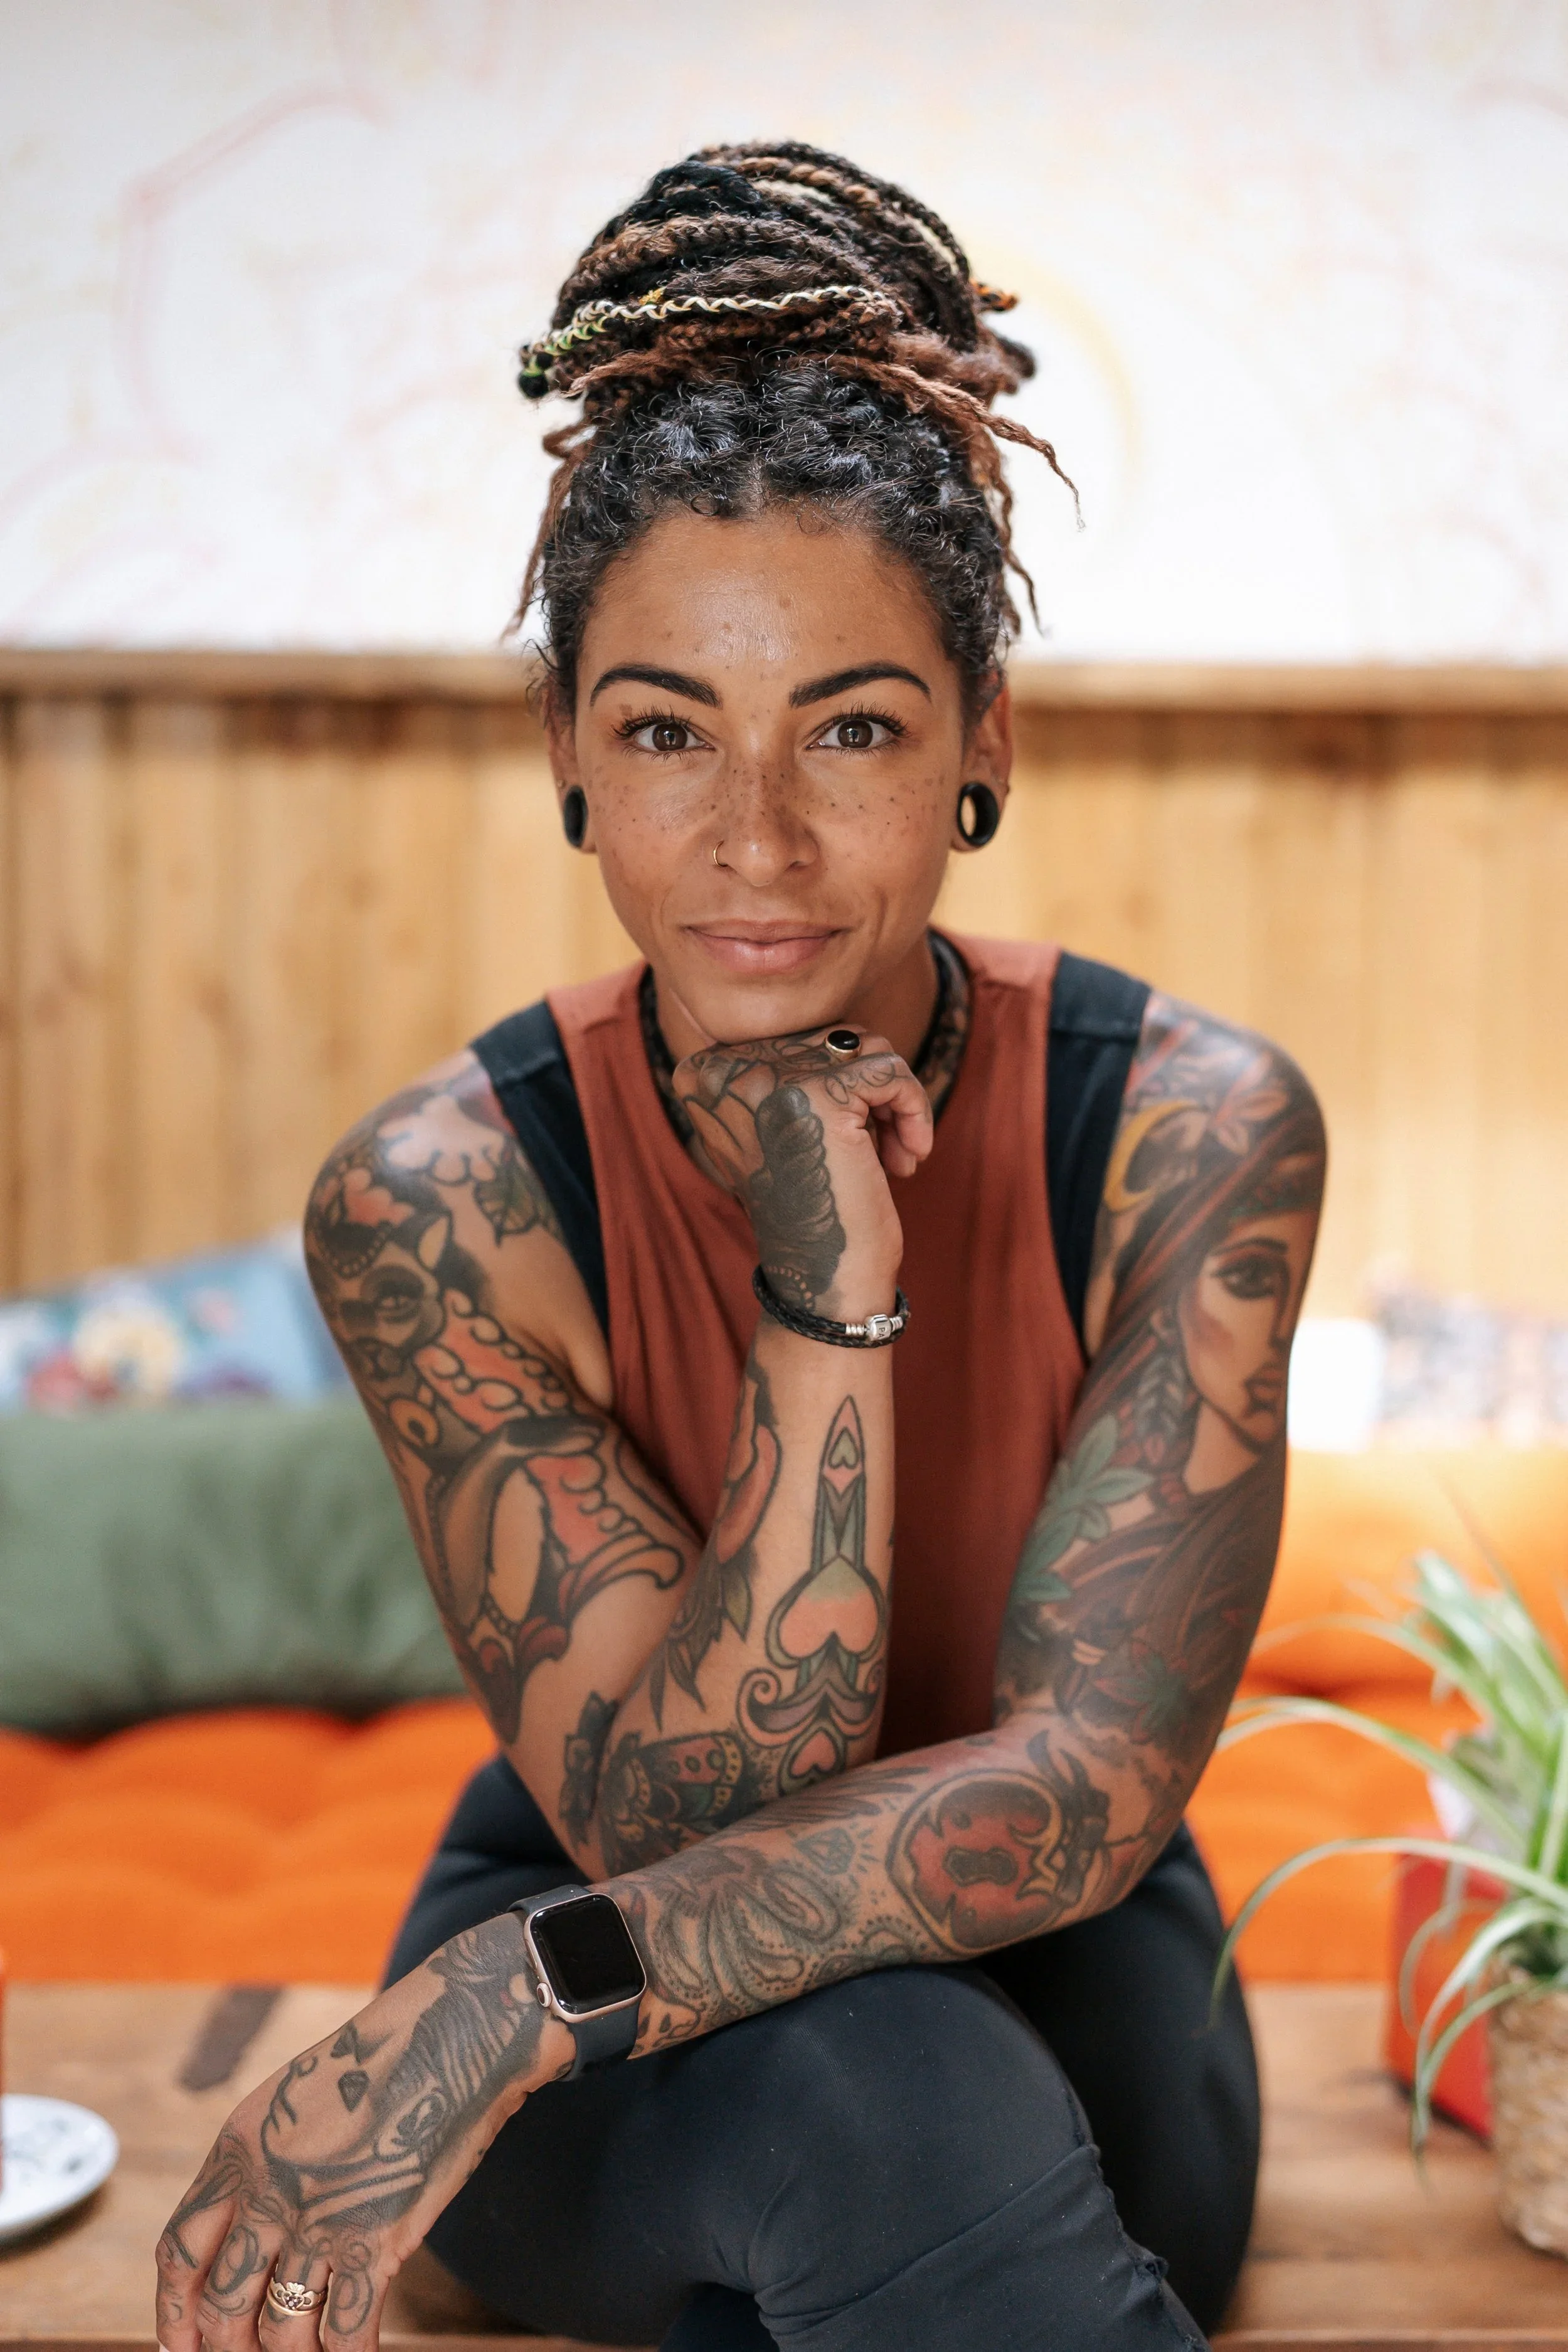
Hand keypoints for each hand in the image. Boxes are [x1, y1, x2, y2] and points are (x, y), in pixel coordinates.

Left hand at [155, 1916, 567, 2351]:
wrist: (451, 2036)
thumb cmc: (380, 2066)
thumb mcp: (291, 2101)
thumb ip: (259, 2169)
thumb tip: (244, 2244)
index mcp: (238, 2148)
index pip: (179, 2253)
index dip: (174, 2313)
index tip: (181, 2346)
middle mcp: (267, 2189)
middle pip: (222, 2305)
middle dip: (230, 2347)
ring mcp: (320, 2219)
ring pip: (280, 2330)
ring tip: (307, 2348)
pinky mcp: (375, 2242)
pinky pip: (343, 2332)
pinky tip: (353, 2351)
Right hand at [673, 1026, 932, 1319]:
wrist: (819, 1280)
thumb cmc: (807, 1206)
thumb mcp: (781, 1130)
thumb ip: (789, 1075)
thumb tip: (844, 1037)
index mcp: (703, 1074)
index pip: (794, 1038)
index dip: (836, 1082)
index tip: (847, 1136)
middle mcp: (726, 1068)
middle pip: (831, 1038)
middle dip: (869, 1091)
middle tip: (881, 1148)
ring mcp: (771, 1077)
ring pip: (866, 1047)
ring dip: (893, 1102)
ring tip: (894, 1154)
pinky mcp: (821, 1094)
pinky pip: (892, 1070)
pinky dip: (915, 1111)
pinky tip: (908, 1160)